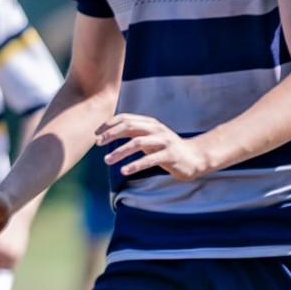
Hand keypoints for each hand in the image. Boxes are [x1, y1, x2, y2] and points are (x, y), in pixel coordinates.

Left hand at [97, 115, 212, 180]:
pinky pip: (150, 160)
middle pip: (130, 127)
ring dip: (120, 151)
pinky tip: (124, 171)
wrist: (194, 157)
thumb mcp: (149, 138)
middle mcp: (156, 129)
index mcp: (150, 123)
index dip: (109, 124)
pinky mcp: (170, 155)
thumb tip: (107, 135)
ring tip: (106, 160)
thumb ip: (133, 134)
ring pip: (138, 143)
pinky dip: (135, 165)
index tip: (96, 134)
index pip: (126, 118)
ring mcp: (164, 142)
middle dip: (111, 134)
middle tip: (97, 143)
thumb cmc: (166, 149)